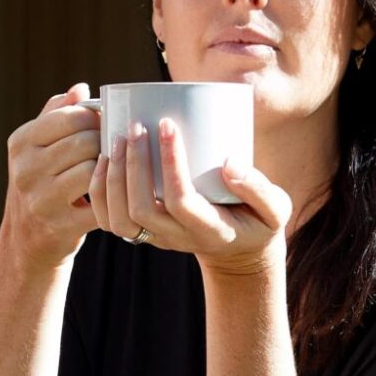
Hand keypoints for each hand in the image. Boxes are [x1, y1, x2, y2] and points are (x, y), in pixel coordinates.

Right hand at [0, 83, 102, 270]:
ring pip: (93, 169)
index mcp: (21, 142)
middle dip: (104, 144)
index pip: (71, 117)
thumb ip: (57, 115)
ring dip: (108, 170)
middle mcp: (25, 170)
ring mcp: (41, 199)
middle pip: (85, 142)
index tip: (102, 126)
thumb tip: (81, 89)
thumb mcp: (37, 147)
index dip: (95, 119)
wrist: (27, 241)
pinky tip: (111, 194)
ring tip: (109, 170)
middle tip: (111, 150)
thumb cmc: (40, 183)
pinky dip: (110, 196)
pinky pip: (100, 201)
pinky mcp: (61, 225)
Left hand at [89, 117, 290, 278]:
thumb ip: (259, 188)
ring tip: (117, 139)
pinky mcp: (143, 231)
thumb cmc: (257, 221)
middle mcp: (177, 238)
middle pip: (141, 209)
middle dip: (133, 165)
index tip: (168, 125)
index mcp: (210, 230)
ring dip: (111, 178)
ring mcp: (156, 237)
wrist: (238, 251)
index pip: (181, 201)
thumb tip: (230, 163)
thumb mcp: (275, 209)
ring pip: (119, 218)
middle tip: (136, 126)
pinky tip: (104, 159)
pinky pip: (109, 220)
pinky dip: (99, 190)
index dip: (170, 164)